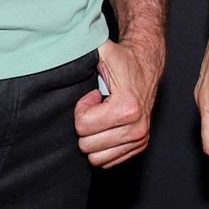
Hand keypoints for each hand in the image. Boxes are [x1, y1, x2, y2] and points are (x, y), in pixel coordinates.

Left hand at [75, 37, 162, 167]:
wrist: (147, 65)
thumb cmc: (123, 60)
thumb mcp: (103, 52)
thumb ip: (83, 49)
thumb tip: (60, 47)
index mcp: (127, 108)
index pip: (83, 127)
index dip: (82, 109)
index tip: (93, 97)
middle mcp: (137, 127)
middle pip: (87, 146)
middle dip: (86, 126)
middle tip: (97, 108)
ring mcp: (140, 138)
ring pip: (97, 159)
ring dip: (94, 138)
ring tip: (102, 118)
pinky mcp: (141, 144)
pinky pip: (109, 161)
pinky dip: (104, 146)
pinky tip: (109, 126)